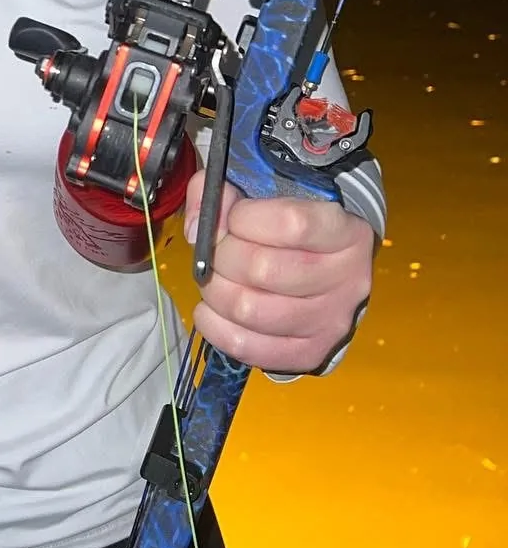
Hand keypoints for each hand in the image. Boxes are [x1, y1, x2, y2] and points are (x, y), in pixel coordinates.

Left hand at [182, 171, 373, 375]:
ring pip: (249, 310)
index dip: (245, 218)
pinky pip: (247, 346)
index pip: (292, 224)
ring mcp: (331, 323)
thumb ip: (221, 193)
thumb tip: (197, 230)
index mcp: (347, 233)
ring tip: (214, 278)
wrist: (325, 270)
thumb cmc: (288, 227)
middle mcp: (349, 280)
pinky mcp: (310, 354)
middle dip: (221, 256)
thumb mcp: (262, 193)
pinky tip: (212, 309)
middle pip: (262, 270)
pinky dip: (216, 327)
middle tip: (217, 250)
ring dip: (215, 291)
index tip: (234, 215)